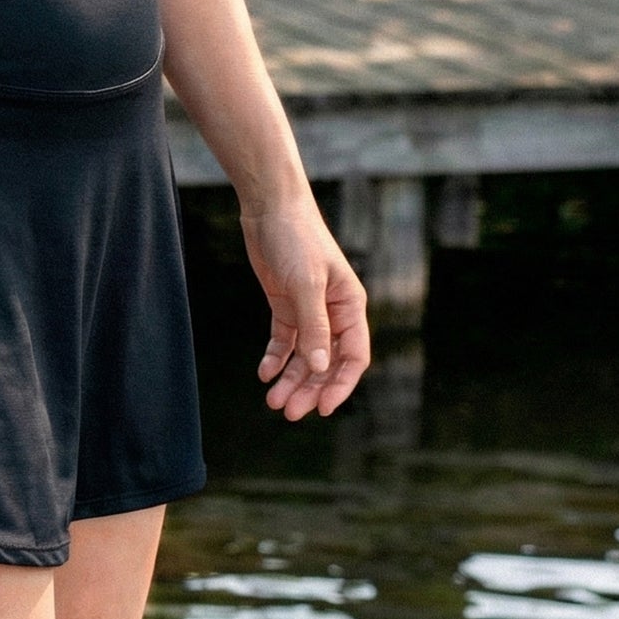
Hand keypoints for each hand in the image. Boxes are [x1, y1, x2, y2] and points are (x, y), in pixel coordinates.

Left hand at [241, 197, 369, 420]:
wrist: (269, 206)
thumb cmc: (296, 238)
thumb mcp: (306, 285)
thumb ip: (314, 327)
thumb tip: (321, 367)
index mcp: (350, 305)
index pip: (354, 356)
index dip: (341, 385)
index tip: (323, 408)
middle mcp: (333, 312)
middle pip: (326, 363)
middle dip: (310, 389)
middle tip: (289, 412)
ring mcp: (308, 310)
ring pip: (304, 357)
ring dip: (291, 380)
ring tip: (273, 401)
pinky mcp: (285, 305)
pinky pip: (284, 342)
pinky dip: (275, 359)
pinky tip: (264, 375)